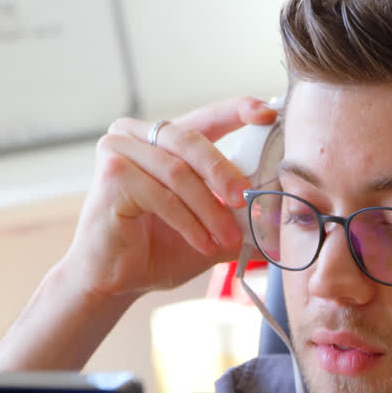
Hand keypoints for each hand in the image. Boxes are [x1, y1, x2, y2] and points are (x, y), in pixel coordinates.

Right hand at [61, 96, 277, 299]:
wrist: (117, 282)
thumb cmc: (159, 249)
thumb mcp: (209, 224)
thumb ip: (237, 209)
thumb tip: (280, 206)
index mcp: (162, 138)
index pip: (205, 116)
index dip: (238, 110)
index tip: (268, 112)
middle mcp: (136, 134)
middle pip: (192, 141)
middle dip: (226, 173)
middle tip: (247, 200)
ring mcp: (118, 150)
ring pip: (179, 172)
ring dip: (209, 209)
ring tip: (227, 238)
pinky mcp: (111, 175)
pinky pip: (162, 195)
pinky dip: (188, 222)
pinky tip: (202, 243)